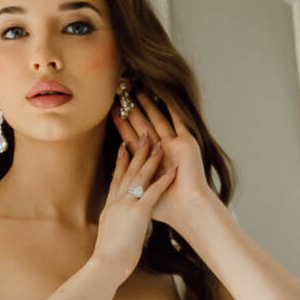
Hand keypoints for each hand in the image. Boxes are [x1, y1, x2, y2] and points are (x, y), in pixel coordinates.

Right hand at [93, 131, 174, 285]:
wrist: (106, 264)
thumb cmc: (108, 255)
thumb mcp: (108, 232)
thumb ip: (114, 222)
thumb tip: (116, 222)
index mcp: (110, 206)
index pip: (117, 178)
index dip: (121, 161)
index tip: (124, 146)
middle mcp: (117, 201)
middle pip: (128, 171)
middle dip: (137, 151)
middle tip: (144, 134)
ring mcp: (127, 205)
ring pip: (140, 176)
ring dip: (151, 158)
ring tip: (159, 143)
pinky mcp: (138, 213)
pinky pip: (154, 191)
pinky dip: (164, 179)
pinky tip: (173, 169)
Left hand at [128, 93, 217, 237]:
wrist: (187, 208)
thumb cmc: (166, 207)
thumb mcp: (141, 192)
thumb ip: (131, 182)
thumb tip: (116, 178)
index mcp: (151, 162)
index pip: (132, 139)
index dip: (122, 125)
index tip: (111, 110)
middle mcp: (162, 151)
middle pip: (143, 126)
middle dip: (132, 111)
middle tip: (121, 93)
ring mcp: (175, 145)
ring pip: (158, 121)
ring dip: (149, 106)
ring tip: (138, 91)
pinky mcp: (187, 143)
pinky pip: (179, 122)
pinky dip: (173, 109)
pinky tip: (165, 96)